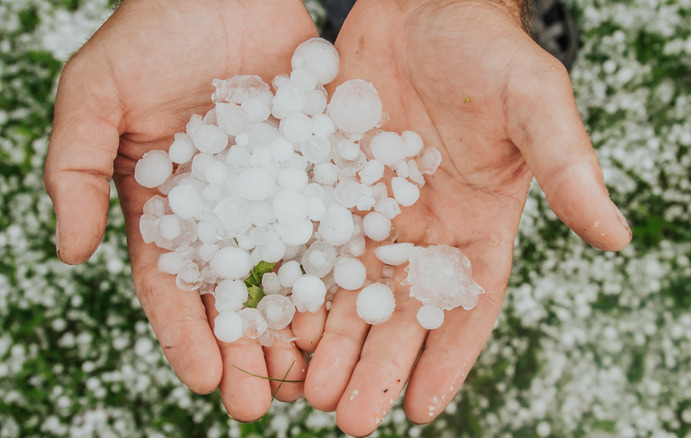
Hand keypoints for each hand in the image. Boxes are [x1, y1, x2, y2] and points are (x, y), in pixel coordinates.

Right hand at [44, 0, 316, 420]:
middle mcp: (225, 210)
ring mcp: (274, 193)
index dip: (186, 334)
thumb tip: (71, 253)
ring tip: (309, 376)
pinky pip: (331, 223)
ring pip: (287, 271)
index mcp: (167, 206)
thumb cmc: (151, 33)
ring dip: (296, 325)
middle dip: (245, 350)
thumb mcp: (94, 97)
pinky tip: (351, 308)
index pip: (173, 284)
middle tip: (259, 405)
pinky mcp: (318, 169)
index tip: (204, 382)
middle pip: (234, 293)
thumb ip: (75, 171)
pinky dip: (338, 268)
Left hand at [299, 0, 631, 434]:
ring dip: (328, 340)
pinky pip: (308, 243)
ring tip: (304, 387)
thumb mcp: (534, 103)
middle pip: (399, 312)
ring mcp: (372, 210)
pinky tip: (271, 320)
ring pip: (348, 289)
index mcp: (478, 224)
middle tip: (346, 419)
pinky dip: (292, 283)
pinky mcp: (328, 185)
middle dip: (375, 365)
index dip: (447, 358)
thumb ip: (569, 168)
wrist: (423, 4)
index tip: (421, 409)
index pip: (467, 305)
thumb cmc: (487, 51)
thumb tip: (618, 238)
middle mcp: (423, 230)